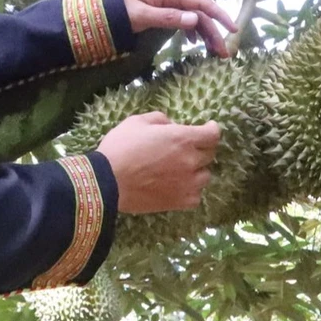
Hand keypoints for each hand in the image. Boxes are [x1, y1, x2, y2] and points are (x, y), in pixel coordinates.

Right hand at [95, 112, 219, 214]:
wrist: (107, 181)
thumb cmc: (120, 148)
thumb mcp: (136, 122)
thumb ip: (159, 119)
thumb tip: (171, 125)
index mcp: (182, 138)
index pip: (212, 134)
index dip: (213, 129)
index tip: (209, 128)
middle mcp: (190, 161)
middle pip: (210, 154)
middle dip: (202, 148)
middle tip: (189, 148)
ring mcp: (187, 184)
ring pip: (205, 176)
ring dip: (198, 170)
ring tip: (184, 169)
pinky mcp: (179, 202)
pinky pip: (196, 196)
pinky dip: (191, 190)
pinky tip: (180, 187)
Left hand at [122, 0, 235, 56]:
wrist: (99, 7)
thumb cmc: (117, 9)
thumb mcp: (140, 15)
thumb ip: (167, 17)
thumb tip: (194, 19)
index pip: (201, 3)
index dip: (219, 15)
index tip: (233, 29)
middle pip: (200, 13)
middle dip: (213, 32)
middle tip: (222, 53)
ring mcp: (168, 2)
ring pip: (193, 18)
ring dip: (205, 34)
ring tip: (213, 52)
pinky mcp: (163, 10)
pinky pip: (183, 19)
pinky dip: (191, 31)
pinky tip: (194, 43)